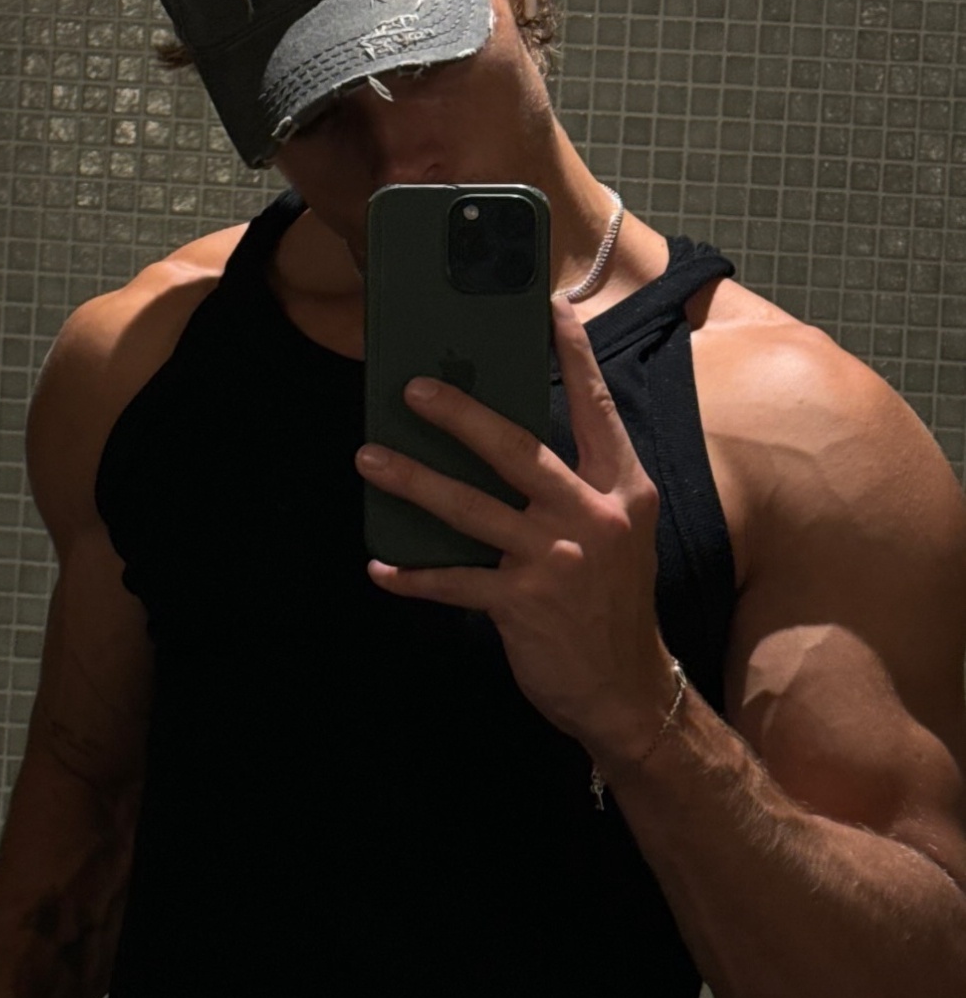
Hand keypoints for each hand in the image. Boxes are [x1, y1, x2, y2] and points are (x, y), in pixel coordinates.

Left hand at [355, 295, 675, 765]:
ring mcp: (556, 560)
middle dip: (461, 415)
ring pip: (471, 509)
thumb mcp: (614, 530)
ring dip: (413, 481)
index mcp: (622, 489)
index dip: (574, 357)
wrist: (629, 690)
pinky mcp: (523, 604)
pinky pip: (454, 582)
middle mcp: (592, 516)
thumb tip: (501, 437)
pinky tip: (380, 565)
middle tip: (411, 389)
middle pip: (518, 450)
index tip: (549, 308)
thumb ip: (573, 485)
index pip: (597, 409)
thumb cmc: (612, 600)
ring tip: (369, 458)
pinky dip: (413, 575)